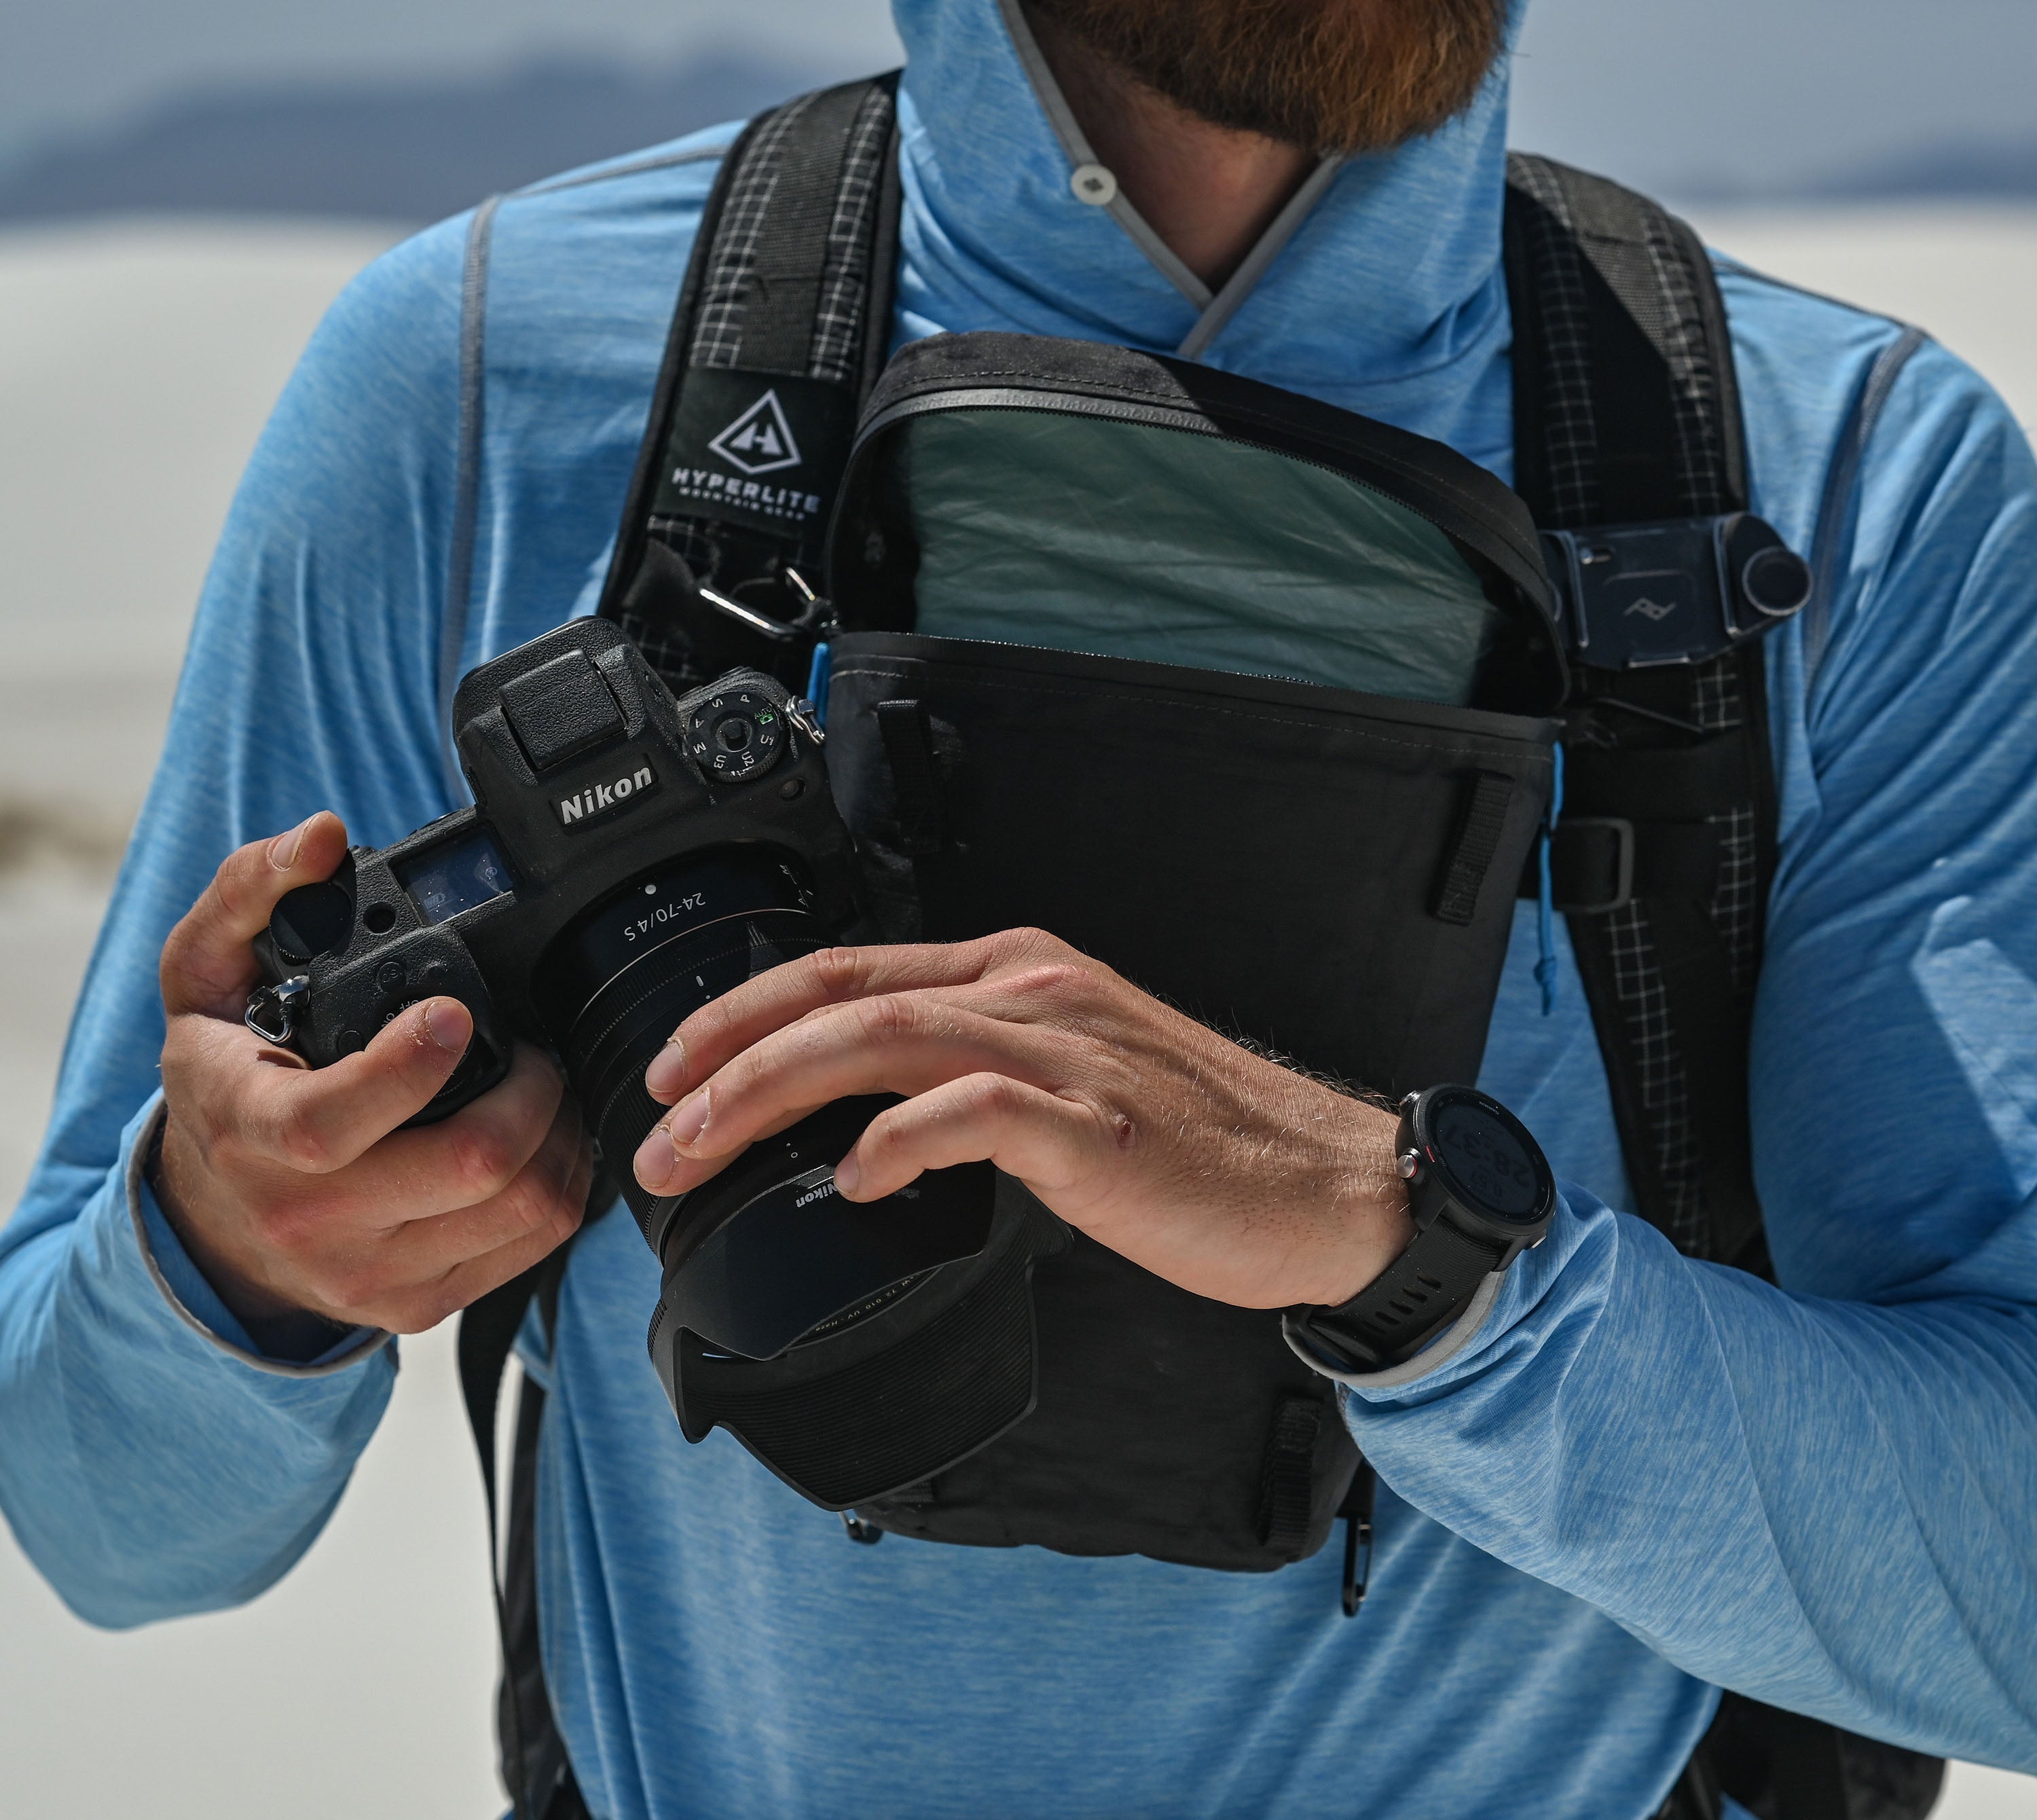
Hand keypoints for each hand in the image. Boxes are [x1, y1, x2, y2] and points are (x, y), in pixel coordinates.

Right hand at [152, 813, 590, 1337]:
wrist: (210, 1219)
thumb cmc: (224, 1079)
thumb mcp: (202, 976)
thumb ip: (249, 892)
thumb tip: (319, 839)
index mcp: (252, 1131)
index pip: (338, 1125)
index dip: (415, 1067)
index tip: (456, 1013)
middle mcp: (309, 1216)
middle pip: (471, 1168)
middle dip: (532, 1092)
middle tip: (531, 1050)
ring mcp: (368, 1272)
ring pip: (520, 1211)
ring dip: (560, 1137)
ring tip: (543, 1089)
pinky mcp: (416, 1303)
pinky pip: (530, 1250)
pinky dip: (560, 1186)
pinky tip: (540, 1143)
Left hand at [631, 929, 1411, 1310]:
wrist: (1324, 1182)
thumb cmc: (1198, 1143)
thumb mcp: (1067, 1080)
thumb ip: (971, 1080)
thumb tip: (862, 1127)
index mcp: (1017, 972)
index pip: (848, 968)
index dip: (745, 1011)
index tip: (675, 1066)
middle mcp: (1030, 988)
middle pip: (840, 997)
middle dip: (725, 1059)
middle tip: (657, 1128)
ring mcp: (1064, 1046)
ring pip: (880, 1038)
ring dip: (770, 1093)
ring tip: (702, 1151)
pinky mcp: (1095, 1117)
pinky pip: (971, 1111)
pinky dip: (899, 1142)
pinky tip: (856, 1184)